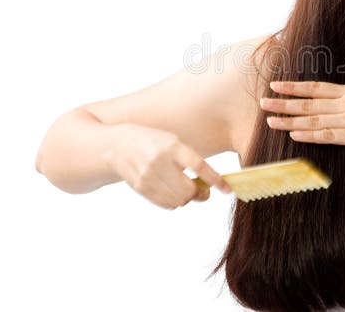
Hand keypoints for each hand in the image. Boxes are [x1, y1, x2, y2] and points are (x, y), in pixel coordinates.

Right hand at [103, 123, 231, 209]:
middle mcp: (160, 162)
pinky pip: (166, 204)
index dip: (215, 180)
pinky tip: (173, 192)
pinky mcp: (140, 188)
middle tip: (203, 191)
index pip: (199, 167)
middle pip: (189, 190)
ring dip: (187, 199)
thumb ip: (189, 159)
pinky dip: (175, 202)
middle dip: (200, 194)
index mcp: (172, 146)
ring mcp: (148, 177)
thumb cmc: (152, 141)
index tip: (227, 189)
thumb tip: (208, 185)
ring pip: (179, 200)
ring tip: (186, 189)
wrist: (117, 145)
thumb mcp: (172, 141)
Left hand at [259, 71, 344, 146]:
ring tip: (271, 122)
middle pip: (308, 104)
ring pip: (313, 121)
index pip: (315, 88)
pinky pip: (329, 136)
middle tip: (262, 104)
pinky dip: (310, 136)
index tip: (275, 86)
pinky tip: (295, 135)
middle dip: (283, 104)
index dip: (293, 87)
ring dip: (290, 122)